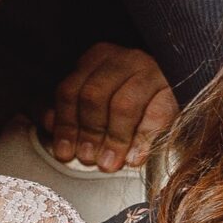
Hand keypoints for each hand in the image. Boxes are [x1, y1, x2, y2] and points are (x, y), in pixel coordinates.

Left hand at [42, 42, 178, 172]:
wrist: (174, 89)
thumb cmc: (127, 98)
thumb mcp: (94, 99)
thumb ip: (67, 110)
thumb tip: (48, 122)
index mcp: (96, 58)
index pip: (70, 91)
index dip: (65, 125)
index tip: (65, 153)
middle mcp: (123, 59)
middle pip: (94, 97)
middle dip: (89, 132)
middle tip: (87, 159)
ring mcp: (151, 71)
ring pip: (123, 105)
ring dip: (113, 139)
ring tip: (108, 163)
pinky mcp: (175, 88)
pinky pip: (156, 115)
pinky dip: (143, 140)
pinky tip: (134, 159)